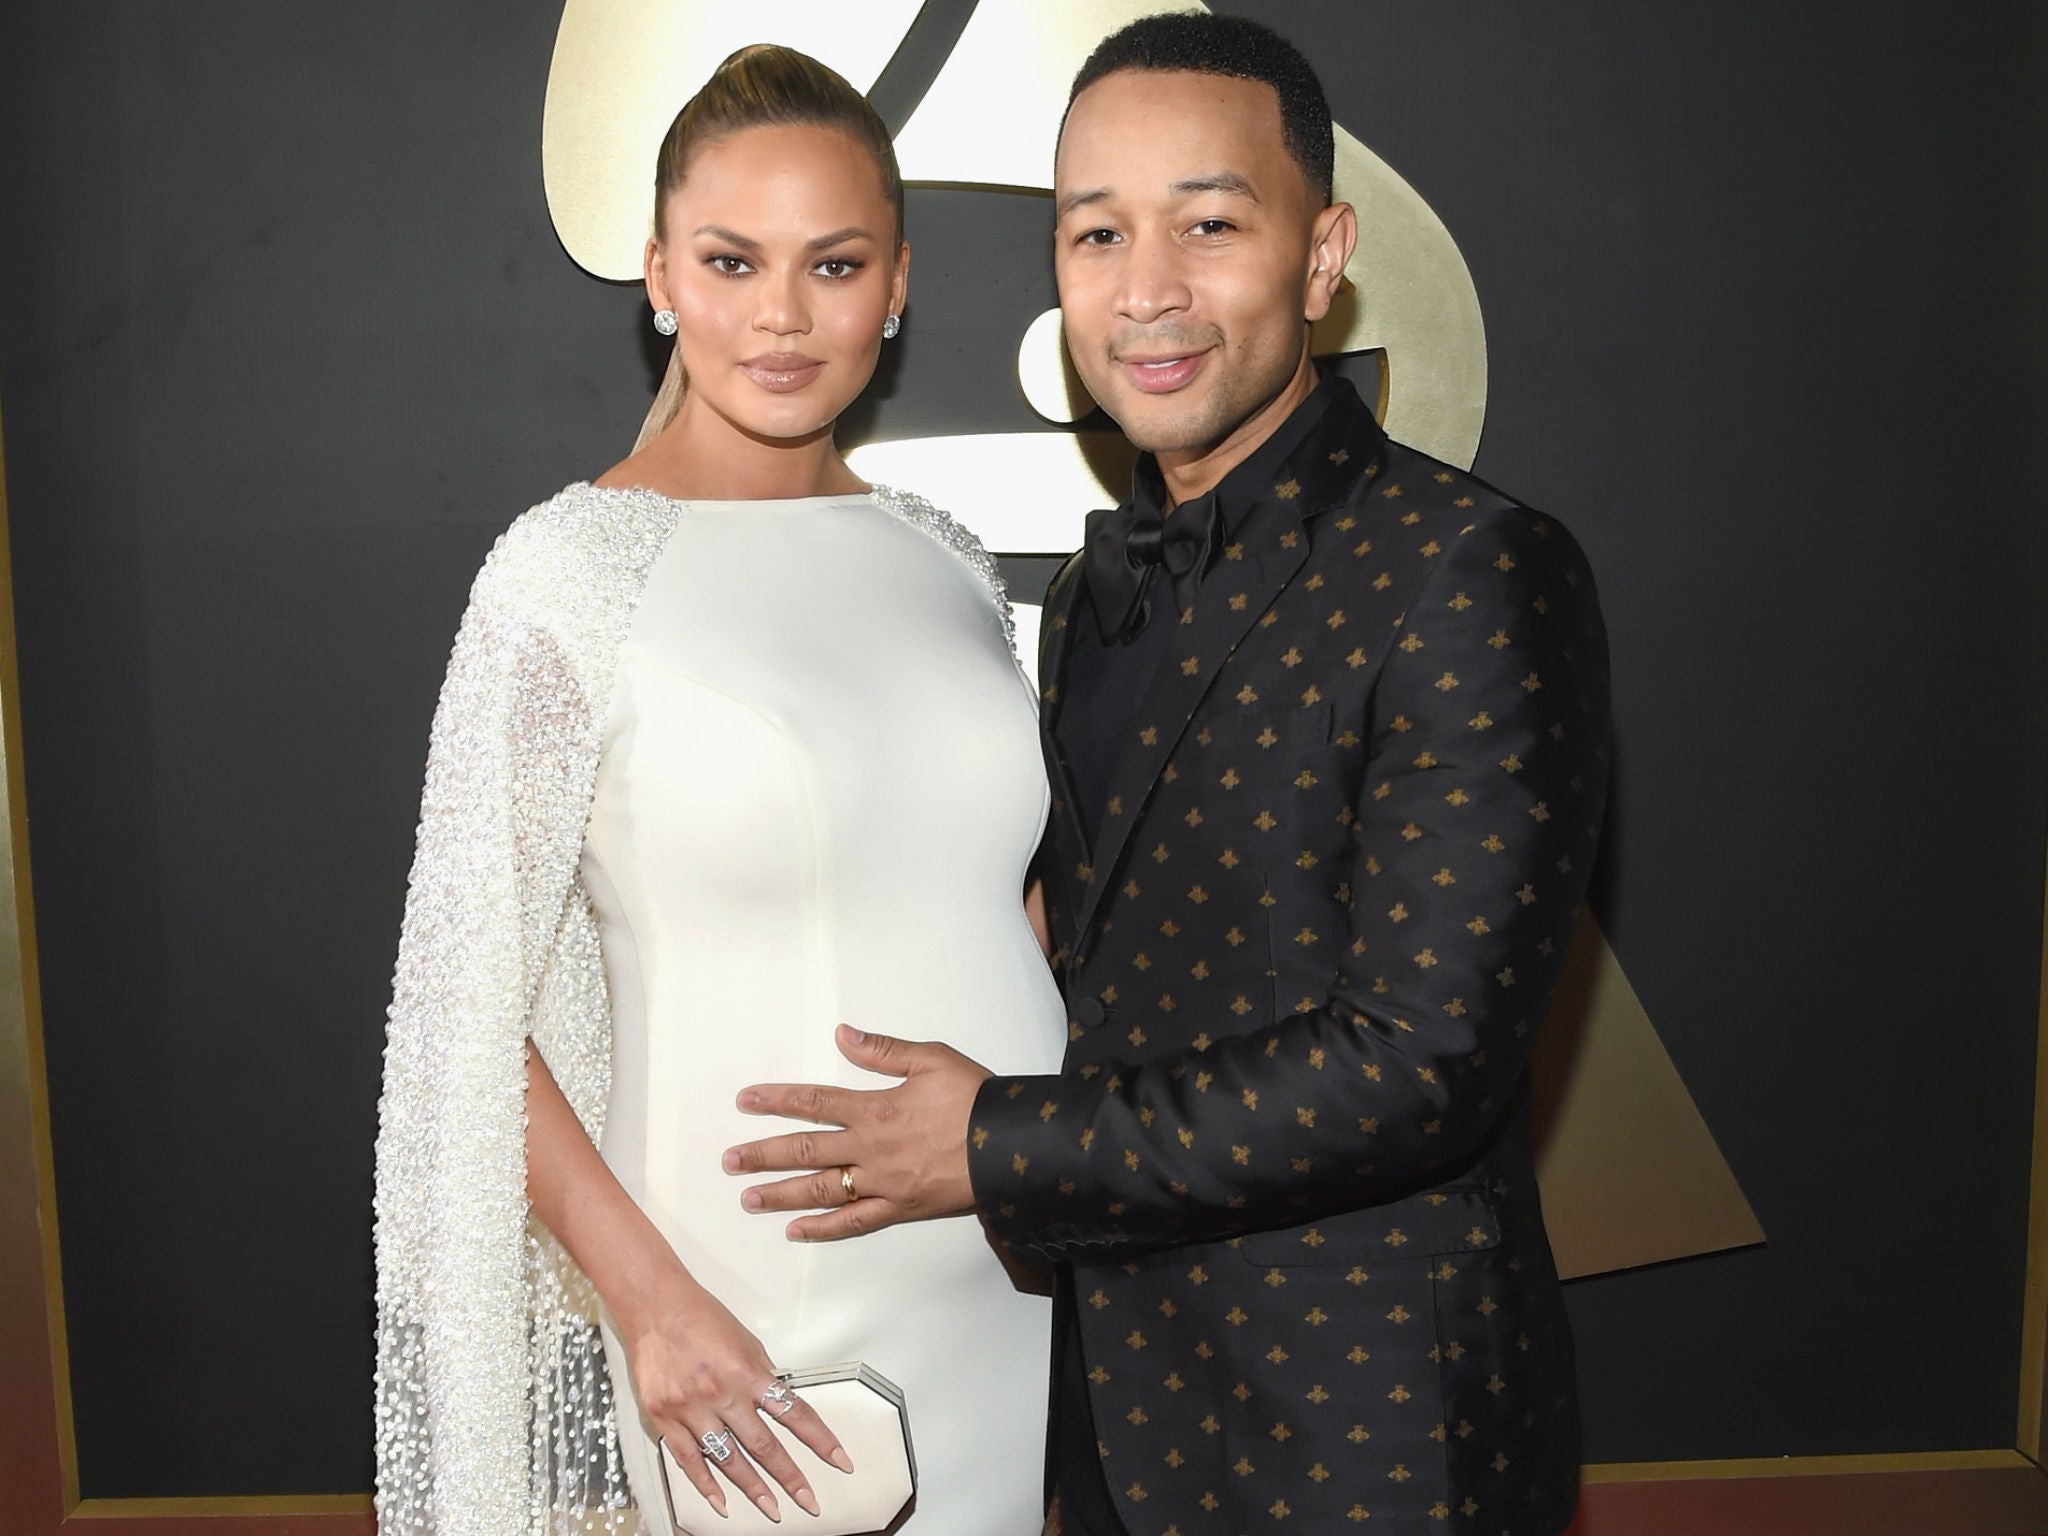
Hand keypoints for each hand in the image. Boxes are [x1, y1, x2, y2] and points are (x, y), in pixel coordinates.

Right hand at [613, 1259, 851, 1521]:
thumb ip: (762, 1374)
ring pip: (729, 1460)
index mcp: (748, 1372)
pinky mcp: (665, 1418)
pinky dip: (706, 1485)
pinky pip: (688, 1460)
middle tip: (809, 1501)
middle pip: (764, 1445)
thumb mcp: (746, 1340)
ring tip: (772, 1509)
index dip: (820, 1440)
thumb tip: (779, 1402)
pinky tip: (722, 1503)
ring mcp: (692, 1409)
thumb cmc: (702, 1317)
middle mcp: (722, 1393)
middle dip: (790, 1477)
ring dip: (753, 1488)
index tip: (839, 1460)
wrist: (655, 1307)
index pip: (795, 1413)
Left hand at [724, 1025, 990, 1240]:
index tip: (744, 1101)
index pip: (813, 1101)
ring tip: (748, 1198)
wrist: (1010, 1143)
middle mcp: (870, 1147)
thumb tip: (842, 1035)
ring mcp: (882, 1182)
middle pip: (805, 1151)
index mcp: (874, 1107)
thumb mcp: (931, 1058)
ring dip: (781, 1194)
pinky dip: (824, 1228)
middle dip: (763, 1155)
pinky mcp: (900, 1208)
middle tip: (729, 1161)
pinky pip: (855, 1222)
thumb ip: (883, 1050)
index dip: (776, 1100)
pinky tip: (796, 1231)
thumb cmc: (974, 1097)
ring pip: (821, 1190)